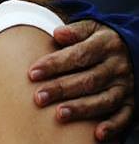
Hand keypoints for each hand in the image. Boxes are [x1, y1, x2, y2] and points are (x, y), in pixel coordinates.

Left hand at [28, 20, 134, 140]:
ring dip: (81, 109)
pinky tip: (97, 134)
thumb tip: (57, 33)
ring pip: (104, 100)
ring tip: (59, 114)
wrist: (130, 49)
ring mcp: (125, 86)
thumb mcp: (90, 28)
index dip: (55, 64)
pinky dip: (112, 126)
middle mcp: (117, 67)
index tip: (32, 73)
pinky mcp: (130, 102)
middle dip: (62, 89)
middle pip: (88, 80)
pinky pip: (124, 116)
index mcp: (106, 45)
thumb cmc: (98, 40)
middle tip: (38, 97)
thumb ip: (74, 31)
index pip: (78, 55)